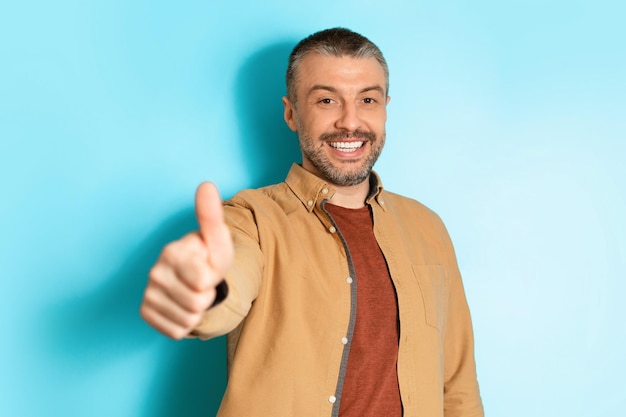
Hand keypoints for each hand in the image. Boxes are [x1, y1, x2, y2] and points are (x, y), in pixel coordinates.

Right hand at [140, 182, 233, 338]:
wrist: (196, 278)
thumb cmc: (208, 258)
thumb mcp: (219, 242)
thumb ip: (212, 216)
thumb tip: (206, 185)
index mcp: (172, 252)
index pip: (203, 281)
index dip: (213, 280)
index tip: (209, 269)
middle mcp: (155, 271)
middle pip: (197, 302)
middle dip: (207, 296)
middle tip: (202, 284)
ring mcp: (148, 293)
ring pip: (188, 319)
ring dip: (198, 311)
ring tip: (194, 294)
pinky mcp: (146, 312)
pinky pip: (176, 331)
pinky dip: (186, 323)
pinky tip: (183, 306)